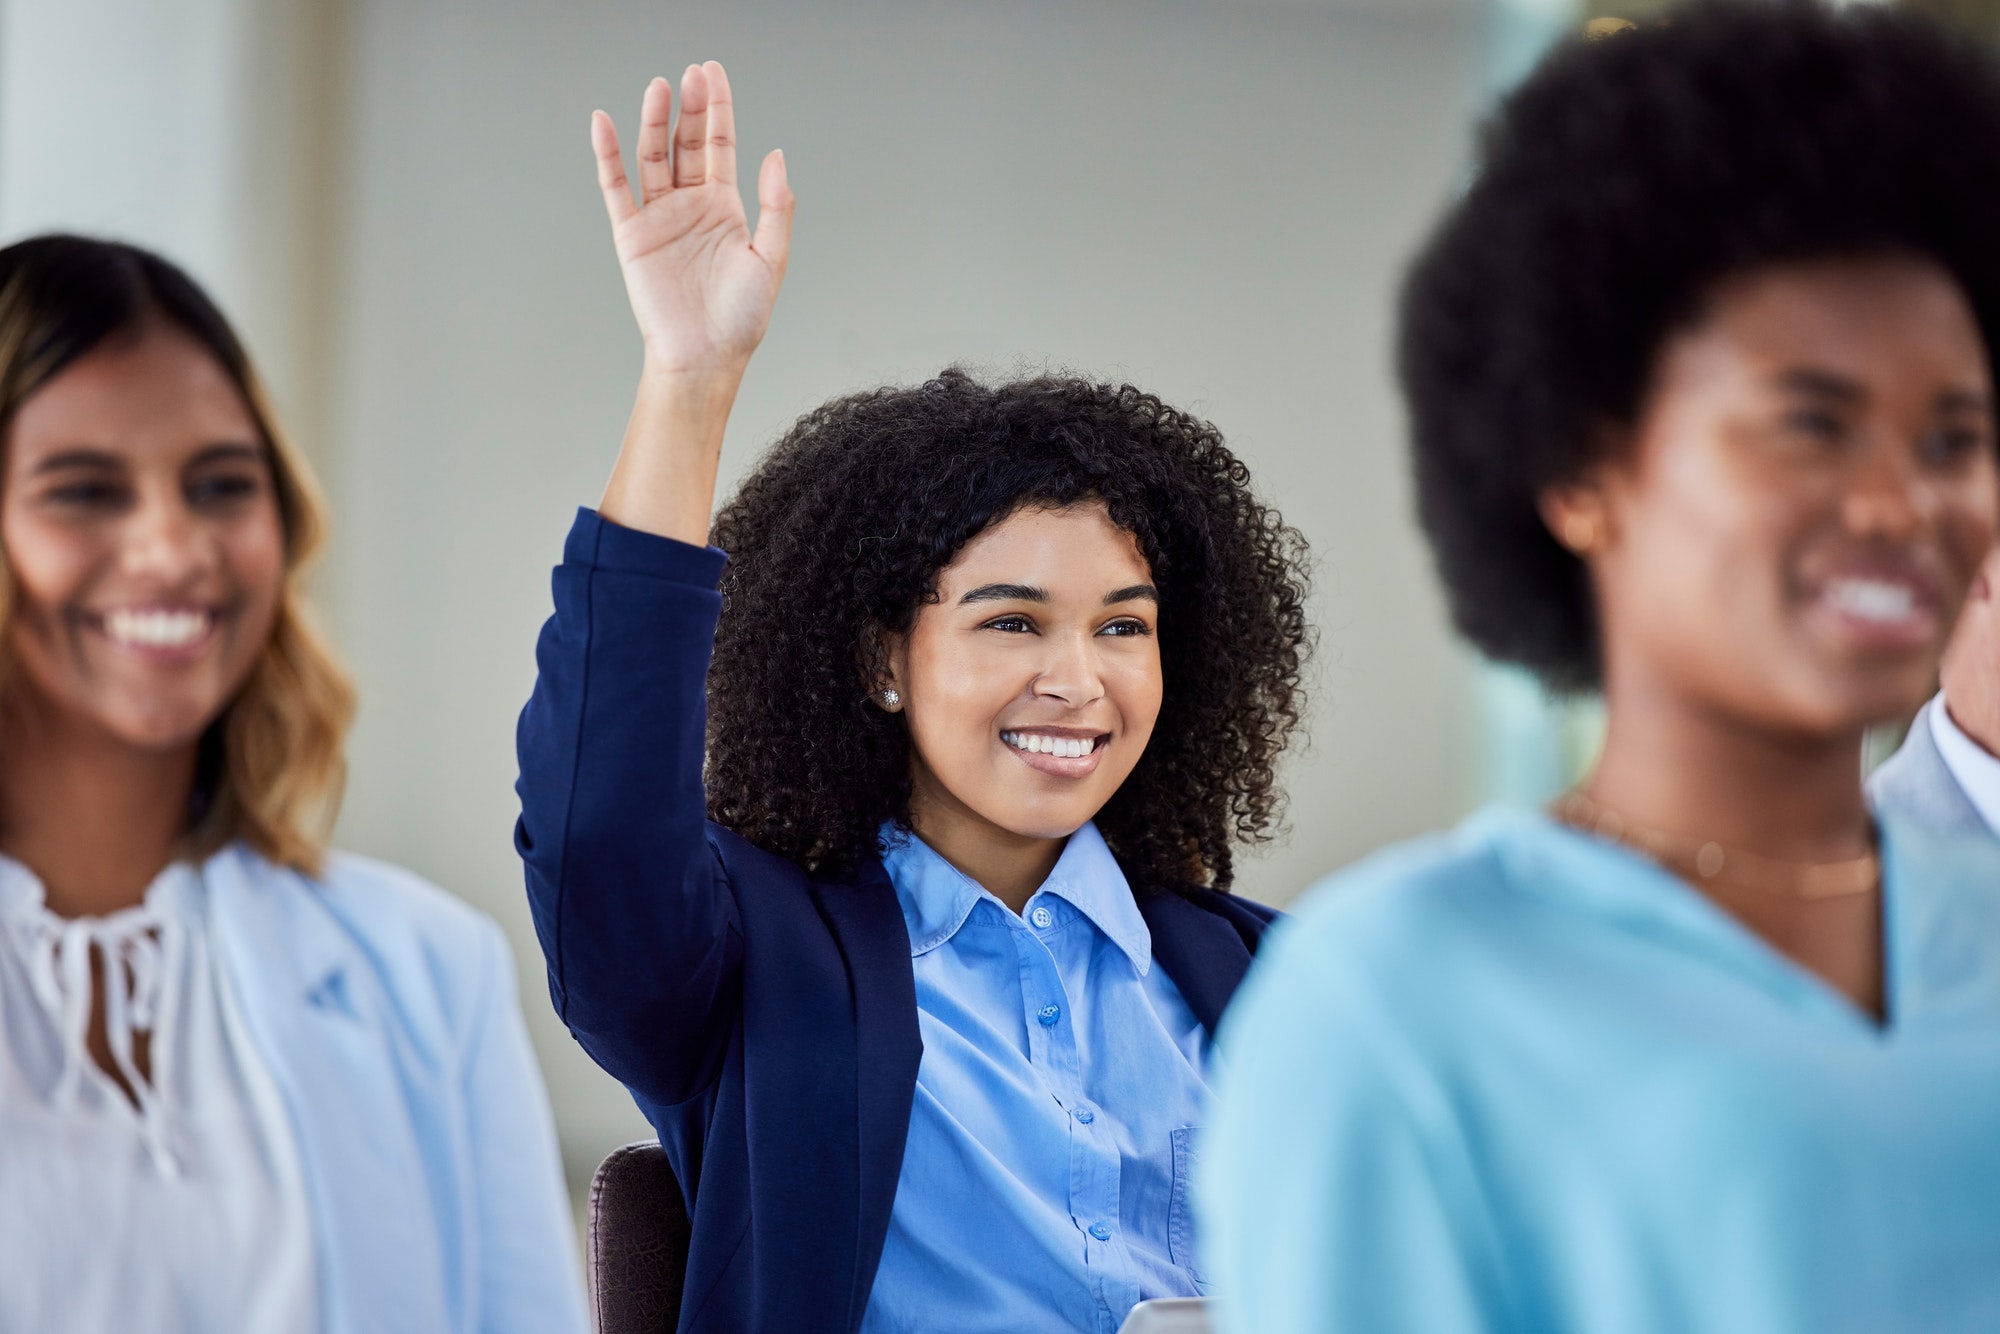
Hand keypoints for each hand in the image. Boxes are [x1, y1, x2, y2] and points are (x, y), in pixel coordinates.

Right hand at [593, 62, 792, 378]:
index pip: (720, 145)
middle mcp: (692, 206)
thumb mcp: (771, 258)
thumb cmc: (741, 318)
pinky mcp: (632, 234)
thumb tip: (776, 155)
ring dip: (655, 121)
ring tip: (660, 87)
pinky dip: (607, 154)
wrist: (704, 357)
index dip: (718, 108)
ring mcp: (660, 217)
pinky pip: (615, 186)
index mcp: (726, 208)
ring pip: (653, 156)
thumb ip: (776, 207)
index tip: (713, 73)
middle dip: (691, 107)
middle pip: (687, 142)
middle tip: (692, 73)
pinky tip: (604, 122)